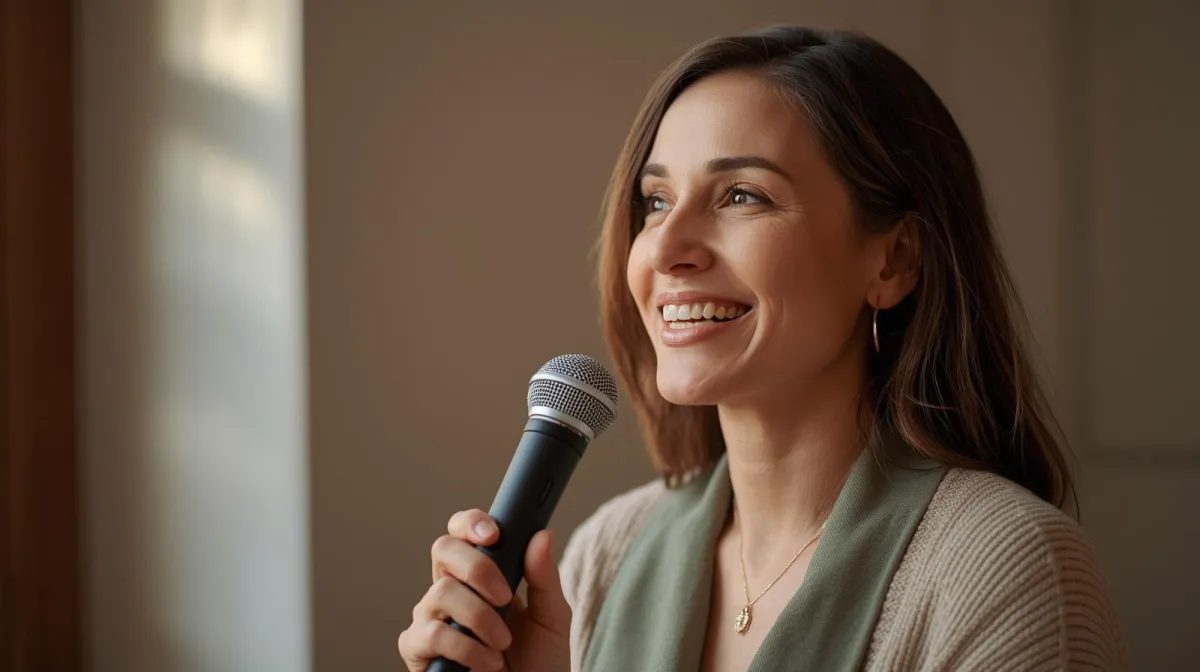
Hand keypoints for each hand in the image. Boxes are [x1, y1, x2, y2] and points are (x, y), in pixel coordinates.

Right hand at [398, 509, 571, 671]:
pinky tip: (488, 661)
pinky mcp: (418, 650)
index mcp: (479, 575)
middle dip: (477, 567)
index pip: (462, 532)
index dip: (471, 523)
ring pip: (441, 592)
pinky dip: (466, 647)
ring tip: (502, 643)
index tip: (494, 534)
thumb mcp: (551, 617)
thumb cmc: (537, 662)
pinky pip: (430, 634)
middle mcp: (450, 590)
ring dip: (480, 617)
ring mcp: (430, 618)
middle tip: (505, 595)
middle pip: (443, 548)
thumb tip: (541, 535)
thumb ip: (544, 577)